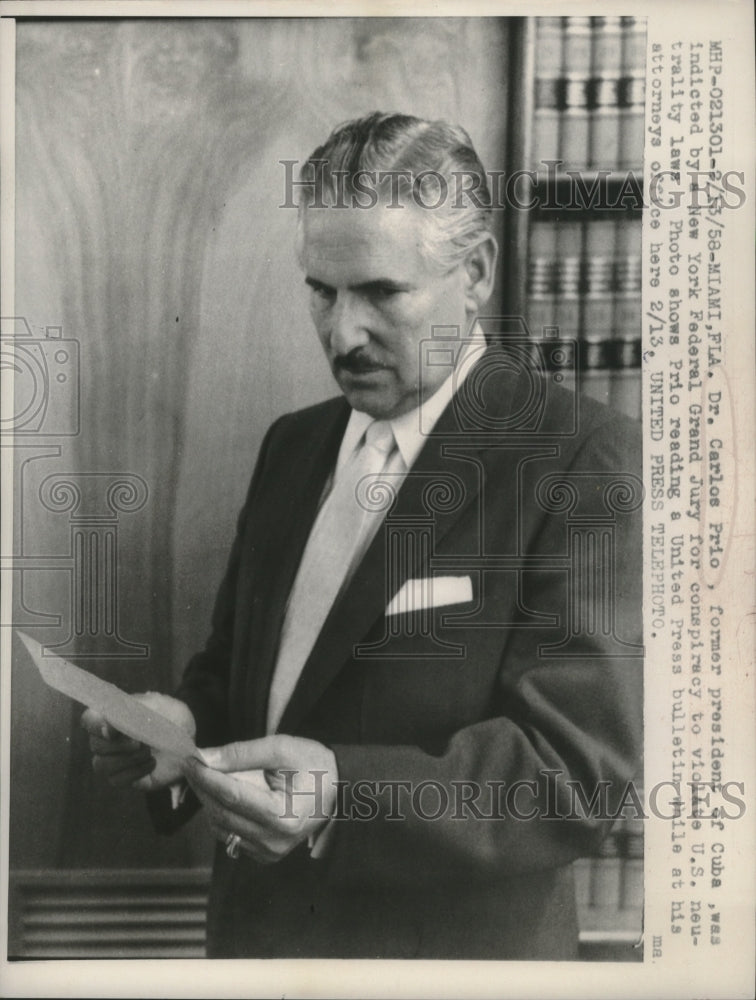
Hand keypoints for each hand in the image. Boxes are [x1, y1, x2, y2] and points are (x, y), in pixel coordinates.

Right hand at [81, 693, 195, 792]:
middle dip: (119, 745)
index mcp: (112, 716)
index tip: (112, 731)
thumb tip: (110, 724)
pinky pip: (117, 780)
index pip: (88, 720)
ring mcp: (115, 760)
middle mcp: (108, 740)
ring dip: (127, 759)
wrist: (190, 736)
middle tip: (141, 742)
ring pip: (102, 766)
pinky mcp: (126, 777)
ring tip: (149, 752)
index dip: (95, 726)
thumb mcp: (158, 705)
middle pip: (95, 746)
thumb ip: (134, 709)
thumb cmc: (170, 715)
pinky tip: (152, 763)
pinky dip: (135, 772)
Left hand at [183, 735, 337, 863]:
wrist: (337, 790)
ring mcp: (269, 852)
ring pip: (221, 826)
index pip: (232, 795)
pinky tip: (222, 794)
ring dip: (209, 800)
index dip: (206, 776)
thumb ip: (243, 753)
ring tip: (207, 775)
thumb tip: (206, 757)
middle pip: (222, 812)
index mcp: (283, 816)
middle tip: (194, 762)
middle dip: (203, 786)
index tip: (191, 758)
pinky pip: (230, 835)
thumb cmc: (314, 765)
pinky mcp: (264, 855)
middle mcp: (275, 841)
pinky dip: (221, 813)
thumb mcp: (282, 749)